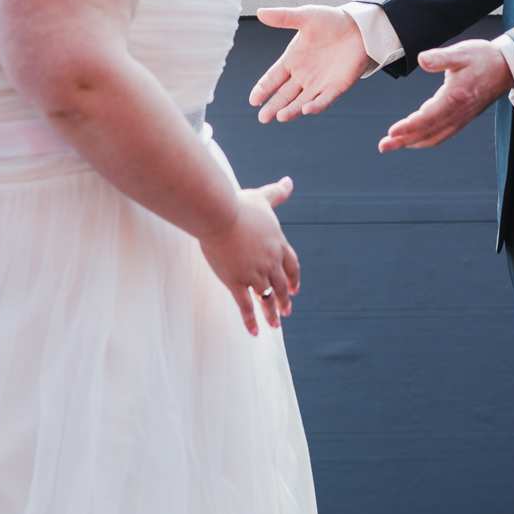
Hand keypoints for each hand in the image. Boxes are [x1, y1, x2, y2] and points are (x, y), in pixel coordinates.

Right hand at [197, 176, 300, 334]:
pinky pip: (246, 306)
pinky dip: (251, 321)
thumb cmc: (239, 205)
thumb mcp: (262, 198)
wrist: (219, 215)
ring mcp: (254, 274)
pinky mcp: (236, 282)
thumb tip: (290, 181)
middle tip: (287, 311)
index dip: (293, 278)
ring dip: (272, 313)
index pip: (292, 266)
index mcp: (277, 244)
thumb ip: (278, 193)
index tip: (295, 289)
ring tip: (275, 324)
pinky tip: (255, 332)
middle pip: (281, 285)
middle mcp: (270, 262)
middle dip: (284, 299)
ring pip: (266, 298)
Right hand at [250, 5, 371, 122]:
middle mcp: (303, 75)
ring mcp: (319, 84)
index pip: (273, 78)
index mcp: (292, 60)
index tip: (253, 100)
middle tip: (263, 118)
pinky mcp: (335, 88)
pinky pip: (324, 100)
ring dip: (291, 110)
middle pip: (284, 95)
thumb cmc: (332, 20)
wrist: (359, 27)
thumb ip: (283, 17)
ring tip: (281, 117)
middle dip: (273, 106)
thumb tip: (260, 12)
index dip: (263, 89)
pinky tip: (306, 110)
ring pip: (301, 102)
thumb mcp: (306, 17)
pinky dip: (315, 106)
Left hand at [377, 39, 512, 152]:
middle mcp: (458, 112)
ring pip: (434, 137)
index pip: (428, 117)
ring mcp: (461, 118)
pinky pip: (442, 135)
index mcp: (456, 97)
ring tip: (393, 145)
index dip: (409, 127)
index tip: (392, 132)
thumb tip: (422, 59)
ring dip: (412, 144)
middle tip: (383, 146)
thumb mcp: (462, 52)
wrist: (507, 68)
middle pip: (427, 132)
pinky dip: (426, 141)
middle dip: (403, 141)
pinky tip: (415, 141)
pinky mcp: (462, 119)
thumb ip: (440, 57)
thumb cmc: (484, 58)